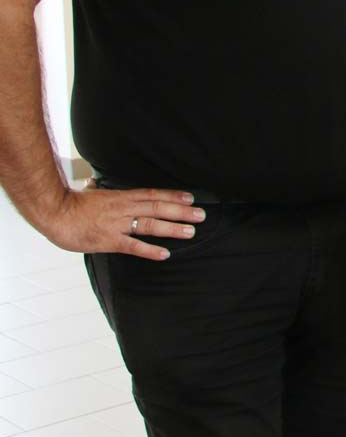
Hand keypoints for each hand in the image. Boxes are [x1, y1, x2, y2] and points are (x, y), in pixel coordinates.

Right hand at [36, 185, 202, 261]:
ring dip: (172, 228)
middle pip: (157, 208)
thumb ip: (99, 190)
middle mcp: (123, 209)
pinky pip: (133, 245)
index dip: (173, 196)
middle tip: (201, 215)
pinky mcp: (109, 240)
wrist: (54, 213)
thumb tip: (94, 183)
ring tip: (190, 231)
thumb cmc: (70, 204)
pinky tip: (164, 254)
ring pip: (150, 225)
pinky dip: (150, 250)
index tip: (190, 198)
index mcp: (121, 197)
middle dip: (181, 211)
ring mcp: (117, 225)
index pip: (152, 195)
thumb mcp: (91, 193)